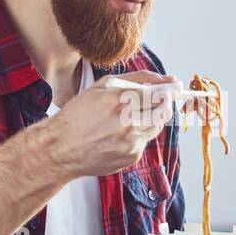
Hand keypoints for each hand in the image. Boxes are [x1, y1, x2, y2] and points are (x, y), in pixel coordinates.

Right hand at [48, 70, 178, 177]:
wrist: (61, 148)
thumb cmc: (78, 115)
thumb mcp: (102, 86)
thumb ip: (134, 79)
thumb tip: (163, 78)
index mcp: (120, 100)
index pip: (159, 93)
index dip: (169, 89)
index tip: (174, 85)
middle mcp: (129, 121)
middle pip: (163, 110)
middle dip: (165, 103)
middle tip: (161, 99)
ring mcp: (132, 141)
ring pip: (157, 126)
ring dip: (153, 118)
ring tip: (134, 116)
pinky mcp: (131, 156)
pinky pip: (145, 141)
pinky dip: (139, 134)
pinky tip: (121, 133)